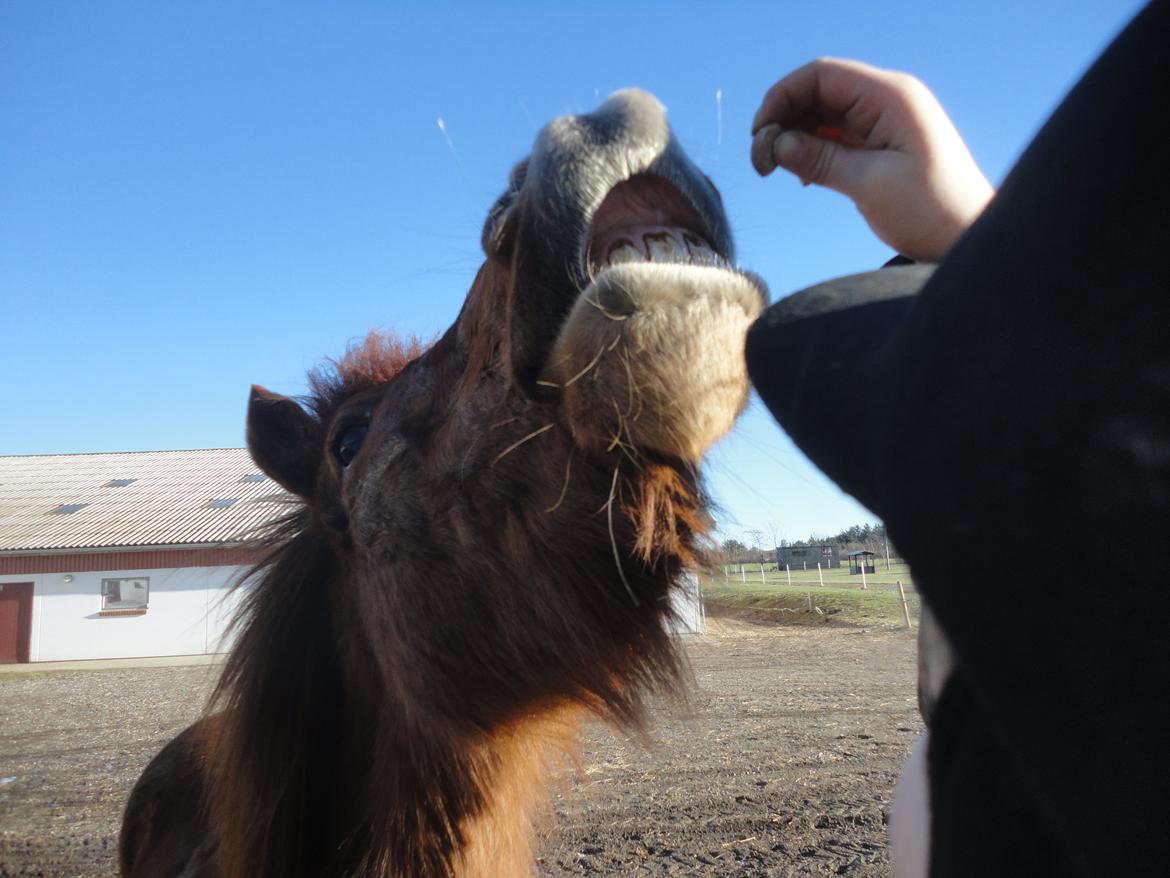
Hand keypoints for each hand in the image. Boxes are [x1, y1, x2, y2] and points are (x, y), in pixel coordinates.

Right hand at [751, 58, 993, 260]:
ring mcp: (884, 121)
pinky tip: (801, 177)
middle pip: (818, 91)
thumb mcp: (869, 185)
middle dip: (784, 119)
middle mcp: (887, 100)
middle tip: (762, 162)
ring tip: (777, 170)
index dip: (782, 97)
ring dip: (795, 137)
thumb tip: (778, 143)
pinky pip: (835, 135)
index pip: (821, 75)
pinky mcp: (881, 144)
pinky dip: (812, 150)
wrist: (967, 236)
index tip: (759, 135)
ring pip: (823, 114)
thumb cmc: (930, 209)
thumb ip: (821, 159)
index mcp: (890, 96)